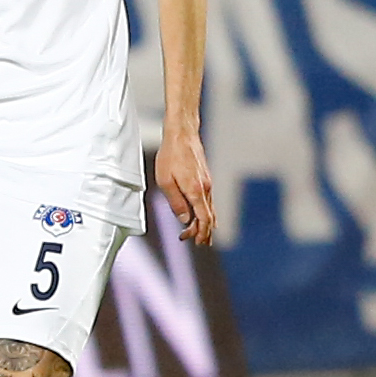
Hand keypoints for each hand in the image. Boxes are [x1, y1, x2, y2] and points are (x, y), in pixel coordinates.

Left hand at [156, 127, 215, 244]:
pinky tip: (203, 214)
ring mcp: (207, 182)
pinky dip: (207, 211)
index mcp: (196, 191)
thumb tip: (185, 219)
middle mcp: (206, 188)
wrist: (182, 134)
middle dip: (204, 232)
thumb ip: (176, 202)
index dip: (199, 233)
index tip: (190, 240)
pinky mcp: (205, 177)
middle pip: (209, 217)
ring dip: (206, 223)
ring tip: (204, 235)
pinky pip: (208, 200)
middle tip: (197, 243)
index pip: (204, 219)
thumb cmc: (170, 155)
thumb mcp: (165, 182)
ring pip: (210, 208)